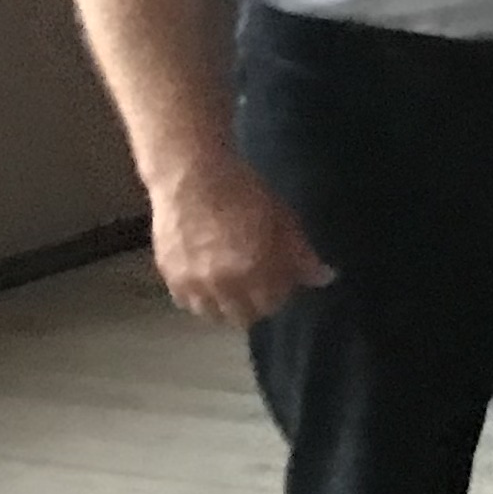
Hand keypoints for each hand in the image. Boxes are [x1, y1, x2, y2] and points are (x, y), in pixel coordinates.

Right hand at [149, 155, 329, 326]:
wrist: (191, 176)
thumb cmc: (244, 193)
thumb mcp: (283, 220)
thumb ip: (301, 255)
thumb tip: (325, 279)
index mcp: (254, 271)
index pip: (271, 305)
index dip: (278, 294)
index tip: (279, 280)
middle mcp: (221, 285)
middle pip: (241, 317)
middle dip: (253, 305)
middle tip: (257, 283)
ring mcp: (191, 282)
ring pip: (211, 314)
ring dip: (224, 306)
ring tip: (230, 284)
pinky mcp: (168, 275)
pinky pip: (185, 302)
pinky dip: (198, 298)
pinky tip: (206, 280)